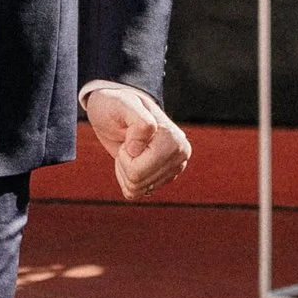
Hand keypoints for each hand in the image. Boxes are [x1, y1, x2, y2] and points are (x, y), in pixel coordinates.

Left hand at [83, 85, 190, 199]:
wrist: (117, 111)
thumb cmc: (117, 105)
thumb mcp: (123, 105)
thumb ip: (138, 122)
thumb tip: (138, 150)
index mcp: (172, 139)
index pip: (137, 171)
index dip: (123, 155)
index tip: (127, 134)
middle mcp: (180, 154)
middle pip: (138, 182)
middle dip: (124, 165)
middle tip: (126, 143)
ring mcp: (175, 166)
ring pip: (138, 190)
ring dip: (125, 171)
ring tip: (130, 149)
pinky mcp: (167, 176)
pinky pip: (140, 192)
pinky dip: (129, 178)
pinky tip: (133, 160)